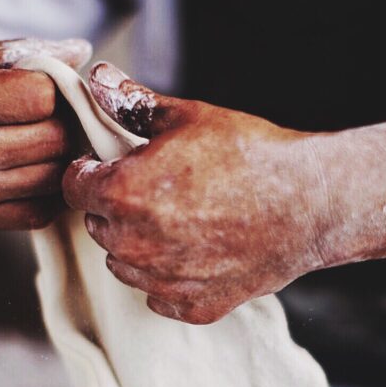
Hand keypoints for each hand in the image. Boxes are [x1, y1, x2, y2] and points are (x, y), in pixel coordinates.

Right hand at [0, 38, 90, 228]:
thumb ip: (28, 52)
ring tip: (47, 139)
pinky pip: (38, 213)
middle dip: (64, 123)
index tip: (48, 88)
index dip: (56, 89)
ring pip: (52, 177)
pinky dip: (48, 192)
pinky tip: (36, 170)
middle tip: (56, 116)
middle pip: (55, 139)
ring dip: (60, 158)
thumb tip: (82, 53)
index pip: (44, 97)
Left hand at [63, 64, 329, 323]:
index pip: (74, 187)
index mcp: (122, 194)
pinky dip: (172, 277)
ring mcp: (163, 282)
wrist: (311, 203)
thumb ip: (132, 104)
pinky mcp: (193, 307)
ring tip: (183, 219)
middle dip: (118, 207)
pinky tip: (202, 250)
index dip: (91, 171)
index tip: (114, 165)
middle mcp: (134, 245)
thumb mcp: (189, 117)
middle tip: (161, 189)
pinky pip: (160, 295)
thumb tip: (97, 79)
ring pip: (125, 263)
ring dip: (140, 244)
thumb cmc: (251, 155)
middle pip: (98, 226)